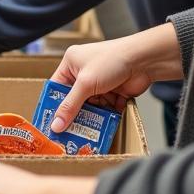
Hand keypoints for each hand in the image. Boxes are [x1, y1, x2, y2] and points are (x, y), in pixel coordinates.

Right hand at [47, 23, 182, 133]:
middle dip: (73, 114)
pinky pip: (105, 108)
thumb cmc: (111, 61)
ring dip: (90, 117)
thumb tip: (55, 125)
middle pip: (74, 98)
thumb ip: (71, 106)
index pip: (57, 86)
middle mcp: (84, 72)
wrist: (144, 60)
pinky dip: (105, 116)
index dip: (53, 104)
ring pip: (90, 105)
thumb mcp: (86, 84)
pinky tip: (103, 127)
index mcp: (71, 63)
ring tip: (84, 133)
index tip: (50, 121)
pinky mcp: (114, 91)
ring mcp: (100, 82)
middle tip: (66, 132)